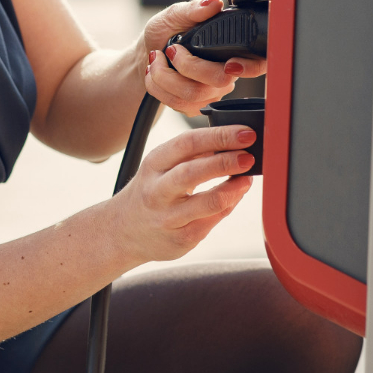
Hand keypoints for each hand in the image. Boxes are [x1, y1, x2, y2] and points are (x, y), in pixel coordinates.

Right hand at [106, 123, 256, 262]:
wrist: (123, 231)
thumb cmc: (151, 192)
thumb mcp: (162, 166)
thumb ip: (193, 154)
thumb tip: (232, 139)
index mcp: (154, 164)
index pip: (188, 143)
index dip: (219, 136)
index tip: (244, 133)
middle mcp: (157, 191)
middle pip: (194, 172)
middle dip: (226, 162)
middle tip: (249, 155)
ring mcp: (168, 218)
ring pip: (208, 202)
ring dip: (233, 188)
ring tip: (247, 179)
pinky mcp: (181, 240)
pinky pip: (212, 221)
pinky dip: (229, 205)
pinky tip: (236, 195)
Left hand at [141, 0, 267, 115]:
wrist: (148, 51)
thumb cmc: (166, 31)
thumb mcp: (176, 13)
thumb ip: (195, 8)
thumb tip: (213, 3)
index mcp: (229, 48)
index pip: (256, 63)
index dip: (249, 67)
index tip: (230, 64)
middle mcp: (225, 73)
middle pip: (219, 81)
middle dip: (186, 65)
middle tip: (172, 50)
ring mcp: (211, 92)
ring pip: (194, 95)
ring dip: (165, 75)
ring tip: (157, 59)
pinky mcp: (194, 106)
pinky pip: (179, 104)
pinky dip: (158, 87)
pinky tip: (155, 73)